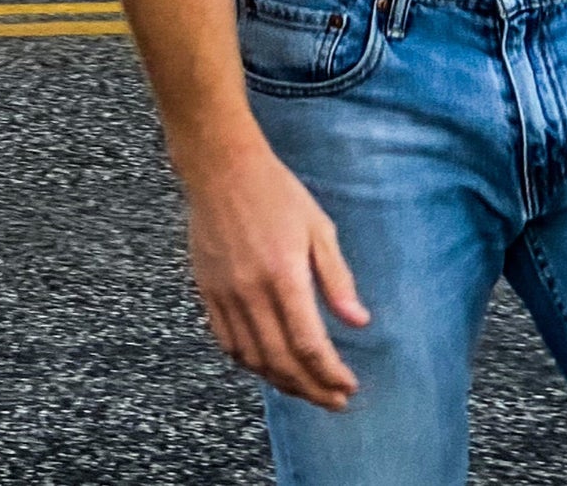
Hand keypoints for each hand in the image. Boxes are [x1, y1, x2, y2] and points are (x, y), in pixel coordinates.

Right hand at [180, 129, 369, 407]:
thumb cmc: (275, 191)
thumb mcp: (318, 227)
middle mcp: (251, 290)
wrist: (221, 166)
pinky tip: (268, 366)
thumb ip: (337, 278)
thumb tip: (360, 322)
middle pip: (281, 361)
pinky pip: (226, 341)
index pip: (308, 344)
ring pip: (252, 358)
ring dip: (281, 382)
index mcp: (284, 273)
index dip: (330, 374)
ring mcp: (225, 292)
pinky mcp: (207, 290)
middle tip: (334, 400)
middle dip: (312, 389)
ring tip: (305, 388)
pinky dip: (248, 363)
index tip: (349, 386)